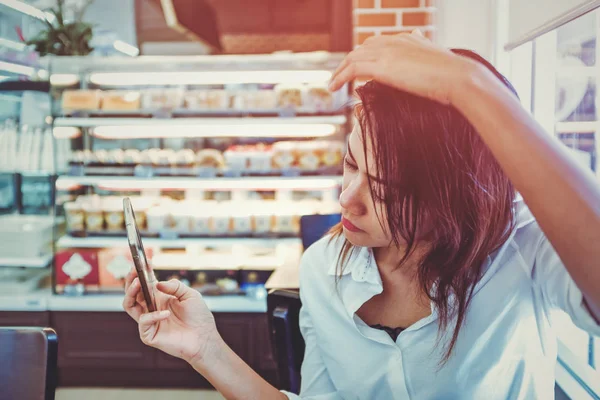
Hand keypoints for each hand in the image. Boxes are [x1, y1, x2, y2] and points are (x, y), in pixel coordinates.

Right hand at [123, 269, 219, 364]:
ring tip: (138, 282)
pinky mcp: (149, 334)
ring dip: (130, 292)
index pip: (146, 282)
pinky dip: (153, 316)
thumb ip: (175, 286)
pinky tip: (166, 313)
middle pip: (132, 292)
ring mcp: (149, 321)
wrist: (204, 338)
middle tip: (134, 269)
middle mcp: (152, 307)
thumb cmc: (199, 317)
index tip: (143, 259)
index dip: (143, 271)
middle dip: (130, 279)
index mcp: (160, 297)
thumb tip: (157, 284)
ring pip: (129, 305)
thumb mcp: (191, 295)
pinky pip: (144, 322)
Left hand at [328, 30, 472, 104]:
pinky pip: (353, 69)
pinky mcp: (382, 66)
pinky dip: (340, 77)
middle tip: (339, 76)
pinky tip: (334, 87)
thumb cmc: (454, 75)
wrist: (458, 77)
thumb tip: (420, 41)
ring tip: (332, 84)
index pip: (377, 44)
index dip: (365, 56)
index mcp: (407, 39)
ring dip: (339, 71)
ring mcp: (387, 52)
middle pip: (362, 49)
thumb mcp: (438, 60)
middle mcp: (394, 41)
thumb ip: (426, 52)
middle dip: (348, 62)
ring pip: (353, 58)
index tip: (356, 69)